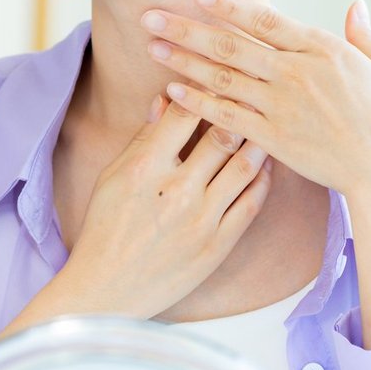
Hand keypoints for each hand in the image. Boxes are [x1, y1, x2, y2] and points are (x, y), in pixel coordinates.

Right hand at [58, 91, 273, 320]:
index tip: (213, 79)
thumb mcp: (113, 177)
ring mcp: (201, 218)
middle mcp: (176, 190)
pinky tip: (264, 166)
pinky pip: (252, 203)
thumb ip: (144, 138)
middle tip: (251, 96)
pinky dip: (262, 179)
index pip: (184, 114)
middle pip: (221, 134)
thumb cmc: (106, 229)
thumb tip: (167, 100)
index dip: (201, 90)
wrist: (107, 290)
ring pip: (244, 165)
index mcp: (144, 168)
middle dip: (237, 111)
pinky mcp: (218, 244)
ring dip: (256, 141)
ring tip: (264, 126)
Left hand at [140, 0, 370, 196]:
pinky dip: (198, 102)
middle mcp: (297, 72)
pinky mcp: (273, 137)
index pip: (266, 20)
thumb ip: (363, 38)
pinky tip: (171, 92)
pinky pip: (226, 115)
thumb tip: (356, 5)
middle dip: (187, 28)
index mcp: (323, 50)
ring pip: (222, 77)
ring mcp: (282, 105)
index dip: (229, 6)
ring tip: (152, 47)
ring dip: (183, 61)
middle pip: (231, 44)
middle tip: (150, 17)